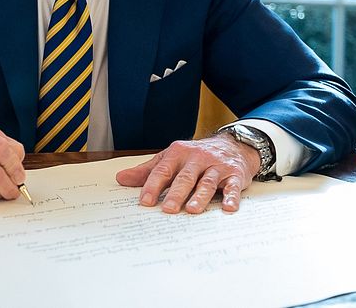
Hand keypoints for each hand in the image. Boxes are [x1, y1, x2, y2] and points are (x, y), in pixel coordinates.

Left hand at [115, 133, 260, 213]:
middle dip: (176, 193)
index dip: (153, 186)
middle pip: (185, 177)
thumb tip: (121, 179)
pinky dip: (232, 197)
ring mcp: (216, 166)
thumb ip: (147, 171)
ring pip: (207, 182)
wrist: (231, 145)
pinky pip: (233, 186)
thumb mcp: (170, 159)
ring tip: (192, 210)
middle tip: (168, 209)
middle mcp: (197, 158)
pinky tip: (229, 208)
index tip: (145, 201)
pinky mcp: (234, 175)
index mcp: (178, 153)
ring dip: (200, 196)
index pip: (163, 170)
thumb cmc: (194, 156)